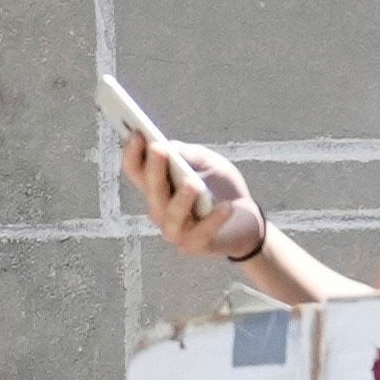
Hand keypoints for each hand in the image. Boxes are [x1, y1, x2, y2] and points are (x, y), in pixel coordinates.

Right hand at [126, 125, 266, 271]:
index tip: (136, 133)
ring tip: (193, 183)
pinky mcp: (195, 245)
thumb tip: (167, 146)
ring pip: (171, 215)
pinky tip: (226, 207)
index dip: (132, 154)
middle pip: (151, 191)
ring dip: (181, 199)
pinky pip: (202, 232)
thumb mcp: (206, 163)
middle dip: (154, 169)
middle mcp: (159, 209)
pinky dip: (214, 220)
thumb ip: (186, 154)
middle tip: (158, 148)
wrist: (246, 220)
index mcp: (157, 187)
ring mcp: (175, 230)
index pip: (136, 171)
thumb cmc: (220, 188)